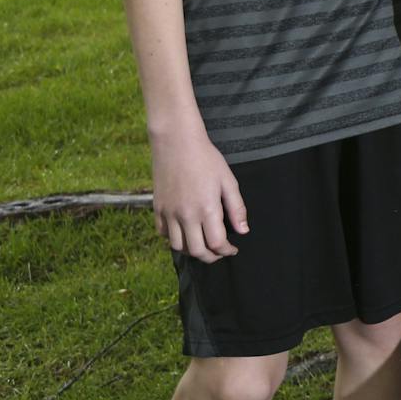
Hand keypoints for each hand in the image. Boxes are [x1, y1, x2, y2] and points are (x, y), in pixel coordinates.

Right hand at [149, 127, 247, 263]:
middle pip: (196, 251)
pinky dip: (173, 239)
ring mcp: (169, 213)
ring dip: (191, 250)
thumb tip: (243, 231)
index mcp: (207, 208)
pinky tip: (184, 232)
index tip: (233, 249)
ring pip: (177, 246)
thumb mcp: (228, 180)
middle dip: (210, 256)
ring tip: (202, 244)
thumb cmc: (206, 159)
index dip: (227, 251)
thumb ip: (236, 208)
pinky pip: (163, 234)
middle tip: (219, 252)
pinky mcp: (157, 208)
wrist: (177, 142)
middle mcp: (185, 215)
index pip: (216, 243)